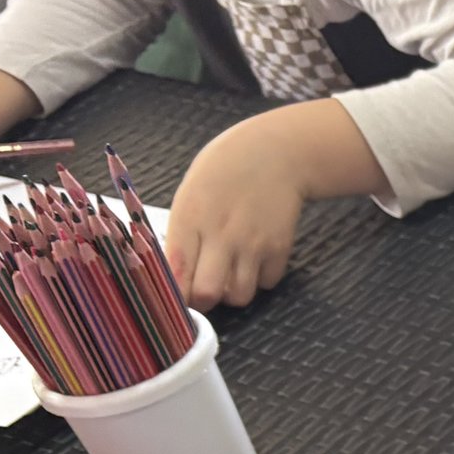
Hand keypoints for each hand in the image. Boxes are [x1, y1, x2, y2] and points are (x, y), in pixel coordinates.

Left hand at [166, 116, 308, 309]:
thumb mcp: (189, 195)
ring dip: (232, 291)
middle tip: (202, 290)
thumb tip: (175, 273)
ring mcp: (253, 243)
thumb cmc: (223, 170)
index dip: (173, 295)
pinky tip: (254, 259)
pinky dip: (259, 278)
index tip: (174, 296)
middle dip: (202, 300)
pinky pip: (266, 283)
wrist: (274, 153)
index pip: (175, 275)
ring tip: (230, 272)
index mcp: (190, 219)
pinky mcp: (279, 248)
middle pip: (207, 295)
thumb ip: (181, 234)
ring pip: (239, 296)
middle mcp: (221, 235)